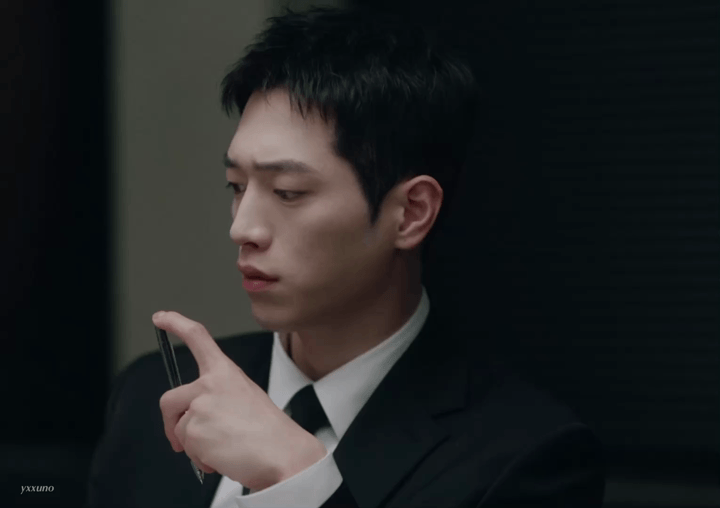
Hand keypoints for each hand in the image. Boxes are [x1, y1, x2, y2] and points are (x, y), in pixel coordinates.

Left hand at [152, 311, 327, 491]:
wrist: (282, 453)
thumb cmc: (270, 432)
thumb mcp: (246, 398)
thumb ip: (217, 397)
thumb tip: (195, 417)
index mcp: (226, 371)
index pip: (197, 336)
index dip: (176, 323)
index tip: (161, 317)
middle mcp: (210, 383)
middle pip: (168, 400)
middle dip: (170, 424)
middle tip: (179, 441)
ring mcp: (200, 405)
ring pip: (178, 429)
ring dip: (194, 446)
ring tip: (224, 449)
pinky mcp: (194, 429)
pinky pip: (186, 448)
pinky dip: (201, 459)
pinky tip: (223, 457)